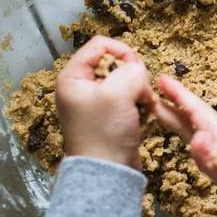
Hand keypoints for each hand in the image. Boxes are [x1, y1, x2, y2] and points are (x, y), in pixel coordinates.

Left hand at [56, 36, 154, 167]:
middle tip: (140, 90)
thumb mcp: (118, 93)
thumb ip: (131, 71)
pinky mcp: (108, 115)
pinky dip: (139, 102)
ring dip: (138, 89)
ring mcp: (95, 102)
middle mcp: (81, 87)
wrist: (107, 171)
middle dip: (133, 73)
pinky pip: (127, 97)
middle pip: (113, 62)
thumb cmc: (105, 131)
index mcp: (73, 77)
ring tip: (143, 105)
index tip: (137, 68)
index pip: (99, 45)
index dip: (121, 51)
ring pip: (124, 80)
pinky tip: (143, 113)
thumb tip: (138, 71)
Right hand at [152, 74, 216, 216]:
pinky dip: (195, 138)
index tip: (162, 78)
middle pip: (196, 118)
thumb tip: (198, 138)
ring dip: (180, 118)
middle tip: (150, 90)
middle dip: (174, 104)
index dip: (180, 97)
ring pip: (198, 130)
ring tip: (161, 109)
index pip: (198, 113)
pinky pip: (206, 146)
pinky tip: (193, 138)